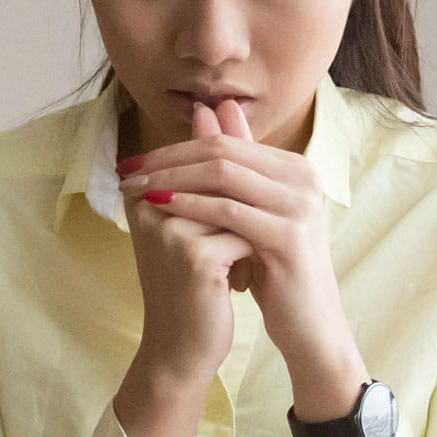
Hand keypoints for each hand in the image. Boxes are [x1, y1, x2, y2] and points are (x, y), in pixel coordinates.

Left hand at [121, 100, 368, 429]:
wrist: (308, 324)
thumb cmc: (274, 269)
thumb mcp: (249, 215)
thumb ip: (230, 168)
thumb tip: (203, 112)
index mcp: (295, 167)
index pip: (227, 141)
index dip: (176, 147)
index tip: (135, 160)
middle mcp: (303, 178)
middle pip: (223, 151)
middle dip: (169, 158)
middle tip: (128, 168)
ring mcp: (299, 204)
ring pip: (224, 175)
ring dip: (173, 178)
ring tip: (136, 186)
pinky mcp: (289, 234)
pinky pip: (229, 211)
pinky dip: (191, 205)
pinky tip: (160, 207)